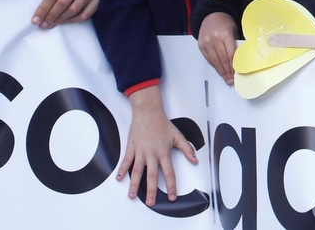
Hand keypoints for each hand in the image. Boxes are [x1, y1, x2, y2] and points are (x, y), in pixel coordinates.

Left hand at [33, 0, 97, 27]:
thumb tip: (39, 17)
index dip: (43, 9)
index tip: (36, 20)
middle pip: (63, 2)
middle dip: (51, 16)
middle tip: (43, 24)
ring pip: (74, 9)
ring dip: (61, 19)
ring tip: (52, 24)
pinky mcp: (97, 0)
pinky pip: (84, 15)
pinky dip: (73, 20)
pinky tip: (66, 21)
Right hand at [116, 86, 197, 206]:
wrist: (148, 112)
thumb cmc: (163, 124)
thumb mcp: (178, 136)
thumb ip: (187, 149)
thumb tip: (195, 160)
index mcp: (164, 152)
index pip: (169, 172)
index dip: (171, 186)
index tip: (171, 197)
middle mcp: (152, 154)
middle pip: (152, 176)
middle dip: (152, 191)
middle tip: (151, 203)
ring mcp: (140, 152)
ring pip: (137, 171)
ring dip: (134, 184)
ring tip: (132, 196)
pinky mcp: (131, 148)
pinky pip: (126, 161)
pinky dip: (122, 170)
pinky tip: (119, 179)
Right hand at [198, 13, 238, 84]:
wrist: (211, 14)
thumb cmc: (226, 22)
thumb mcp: (234, 29)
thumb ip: (236, 43)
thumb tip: (241, 60)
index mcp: (225, 35)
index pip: (230, 54)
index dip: (234, 66)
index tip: (237, 74)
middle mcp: (214, 39)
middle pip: (222, 59)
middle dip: (227, 72)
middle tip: (232, 81)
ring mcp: (206, 43)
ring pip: (215, 61)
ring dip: (221, 71)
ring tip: (226, 79)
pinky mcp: (201, 45)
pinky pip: (208, 59)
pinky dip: (214, 66)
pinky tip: (219, 71)